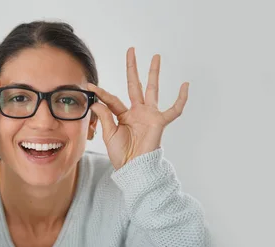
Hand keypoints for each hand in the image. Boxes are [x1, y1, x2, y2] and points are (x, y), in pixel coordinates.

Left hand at [88, 48, 188, 168]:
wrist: (133, 169)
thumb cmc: (121, 155)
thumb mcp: (109, 134)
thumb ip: (105, 117)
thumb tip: (96, 101)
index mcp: (123, 115)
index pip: (112, 99)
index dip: (100, 93)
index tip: (89, 86)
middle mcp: (137, 112)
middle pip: (135, 85)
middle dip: (132, 68)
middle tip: (131, 50)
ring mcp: (149, 115)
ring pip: (152, 89)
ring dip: (154, 73)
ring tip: (156, 57)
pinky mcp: (159, 122)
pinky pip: (174, 109)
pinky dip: (181, 99)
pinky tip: (185, 85)